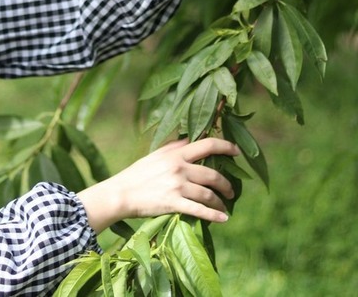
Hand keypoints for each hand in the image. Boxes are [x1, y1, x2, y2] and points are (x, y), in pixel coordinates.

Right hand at [76, 137, 240, 232]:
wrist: (120, 193)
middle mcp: (179, 168)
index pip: (207, 144)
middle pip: (213, 174)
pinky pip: (199, 210)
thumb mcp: (156, 154)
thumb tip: (190, 139)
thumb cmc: (137, 174)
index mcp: (176, 154)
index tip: (237, 151)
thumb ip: (174, 147)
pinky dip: (214, 216)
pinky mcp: (173, 203)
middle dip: (226, 184)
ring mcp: (177, 186)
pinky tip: (223, 219)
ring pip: (208, 194)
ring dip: (220, 202)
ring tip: (224, 207)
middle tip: (231, 191)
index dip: (226, 146)